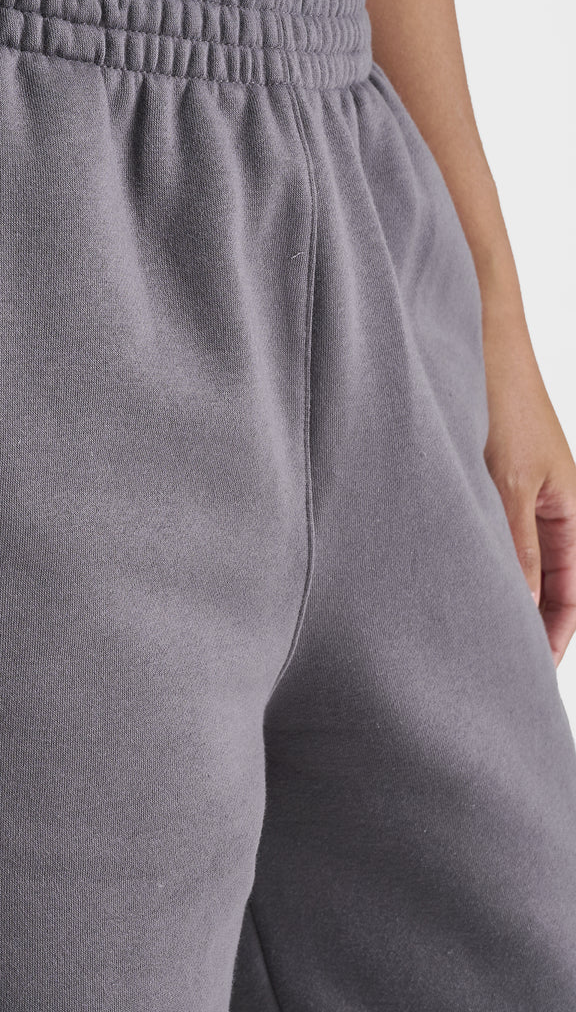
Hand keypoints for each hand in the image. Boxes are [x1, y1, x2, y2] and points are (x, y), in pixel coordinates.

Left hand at [483, 311, 575, 665]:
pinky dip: (479, 559)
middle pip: (547, 580)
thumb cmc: (501, 400)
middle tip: (495, 663)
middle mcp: (550, 504)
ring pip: (515, 558)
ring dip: (501, 590)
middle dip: (527, 619)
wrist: (477, 340)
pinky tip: (449, 577)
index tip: (531, 670)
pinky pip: (491, 533)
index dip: (555, 632)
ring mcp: (519, 491)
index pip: (574, 589)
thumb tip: (522, 606)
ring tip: (467, 631)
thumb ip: (516, 545)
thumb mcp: (508, 482)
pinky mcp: (487, 478)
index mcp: (573, 508)